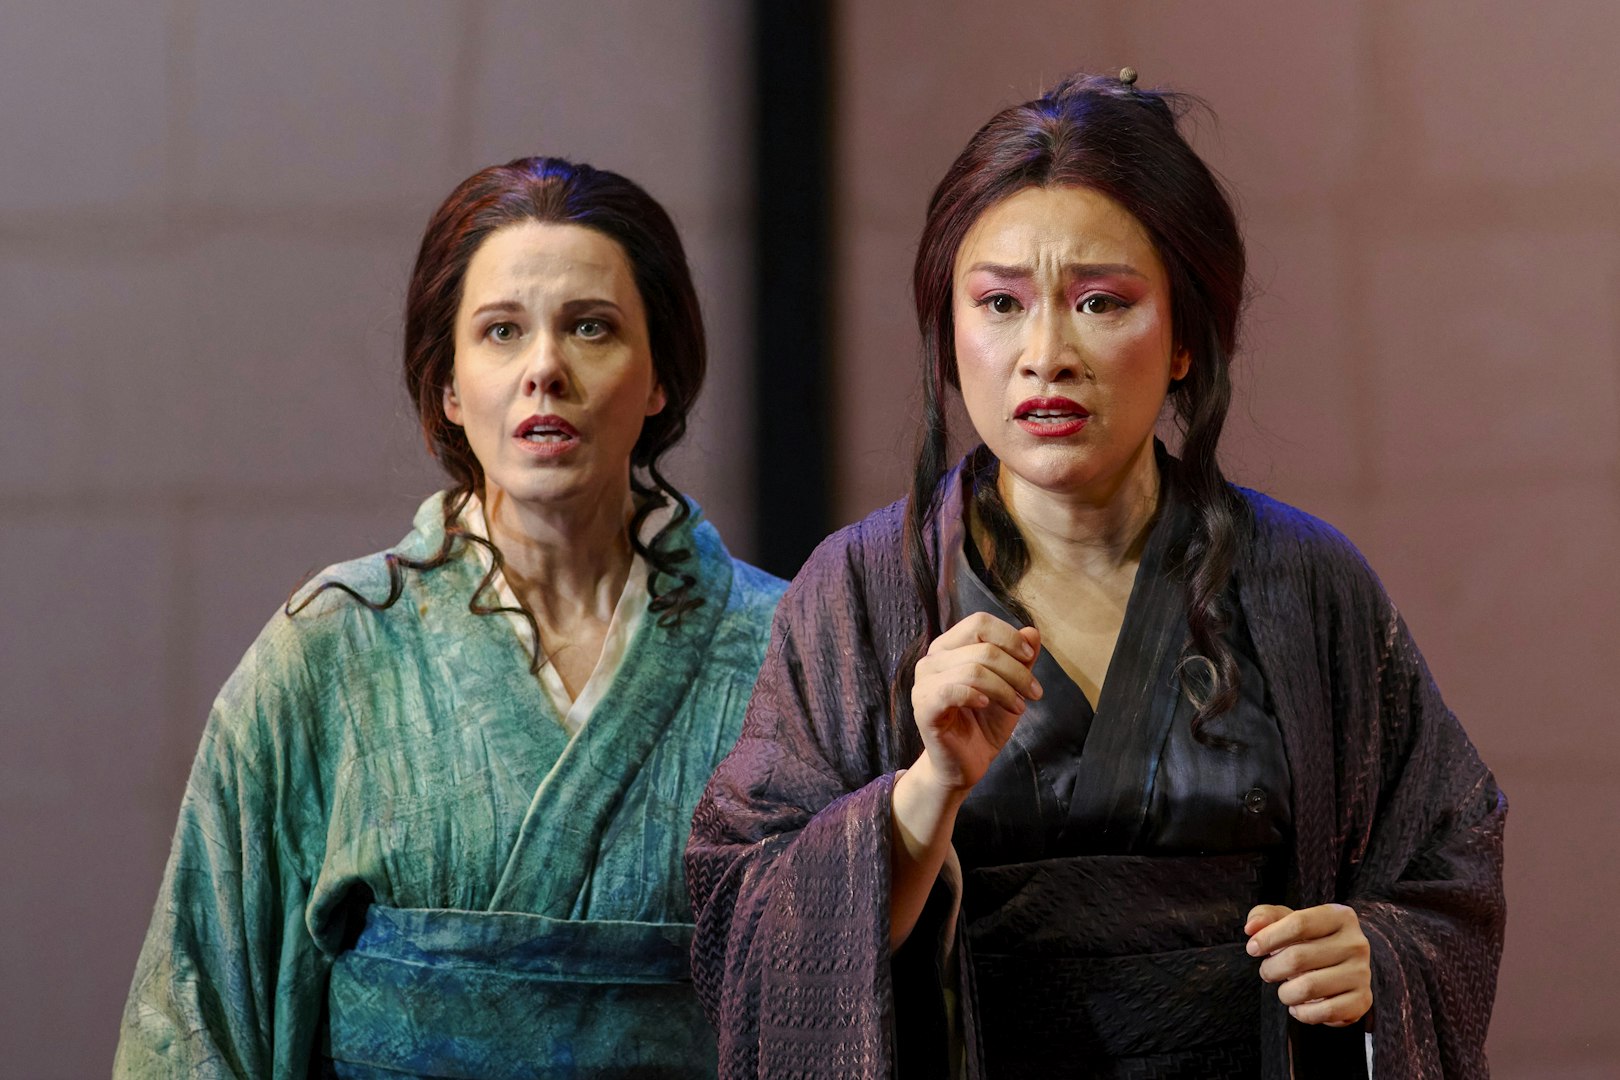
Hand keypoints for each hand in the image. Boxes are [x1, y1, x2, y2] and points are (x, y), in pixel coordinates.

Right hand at [909, 612, 1041, 792]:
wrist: (963, 766)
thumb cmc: (982, 725)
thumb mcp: (1010, 688)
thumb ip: (1020, 660)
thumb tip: (1033, 631)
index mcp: (949, 648)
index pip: (979, 623)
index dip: (1009, 636)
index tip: (1030, 657)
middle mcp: (932, 660)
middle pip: (983, 646)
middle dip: (1017, 670)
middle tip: (1034, 692)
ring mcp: (924, 683)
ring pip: (973, 669)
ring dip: (1005, 688)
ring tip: (1018, 707)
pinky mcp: (924, 708)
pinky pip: (952, 691)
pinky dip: (976, 695)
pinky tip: (987, 706)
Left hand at [1245, 904, 1372, 1026]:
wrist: (1341, 968)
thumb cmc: (1308, 940)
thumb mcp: (1287, 920)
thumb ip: (1264, 916)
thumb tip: (1251, 928)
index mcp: (1340, 916)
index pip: (1298, 923)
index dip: (1268, 938)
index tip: (1252, 948)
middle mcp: (1356, 943)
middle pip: (1298, 957)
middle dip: (1271, 968)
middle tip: (1267, 972)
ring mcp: (1362, 973)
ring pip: (1308, 987)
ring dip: (1285, 993)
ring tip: (1284, 989)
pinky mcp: (1363, 1000)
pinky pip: (1324, 1012)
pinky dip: (1302, 1013)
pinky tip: (1298, 1006)